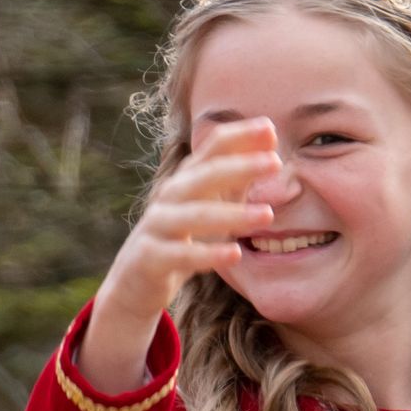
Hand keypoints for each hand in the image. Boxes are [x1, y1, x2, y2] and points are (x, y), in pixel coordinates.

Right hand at [77, 118, 282, 388]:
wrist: (133, 282)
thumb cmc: (180, 239)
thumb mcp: (209, 205)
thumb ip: (236, 181)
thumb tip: (270, 149)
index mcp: (186, 180)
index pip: (212, 148)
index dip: (239, 136)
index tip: (271, 128)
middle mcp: (170, 196)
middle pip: (204, 175)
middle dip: (240, 165)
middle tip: (276, 162)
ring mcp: (157, 226)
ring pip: (194, 215)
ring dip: (232, 214)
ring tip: (267, 215)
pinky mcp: (150, 258)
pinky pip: (181, 255)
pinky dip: (208, 255)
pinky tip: (235, 254)